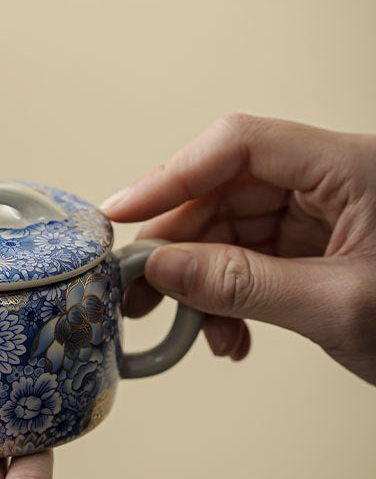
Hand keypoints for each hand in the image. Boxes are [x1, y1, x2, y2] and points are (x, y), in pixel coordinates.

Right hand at [101, 114, 375, 384]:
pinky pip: (255, 257)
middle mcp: (335, 179)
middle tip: (139, 287)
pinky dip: (230, 295)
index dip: (173, 174)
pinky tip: (228, 333)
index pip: (240, 145)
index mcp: (354, 166)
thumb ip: (242, 285)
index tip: (125, 213)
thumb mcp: (338, 307)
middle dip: (179, 243)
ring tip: (187, 327)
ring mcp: (327, 213)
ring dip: (202, 279)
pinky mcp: (321, 245)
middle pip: (227, 190)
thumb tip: (164, 269)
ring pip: (234, 228)